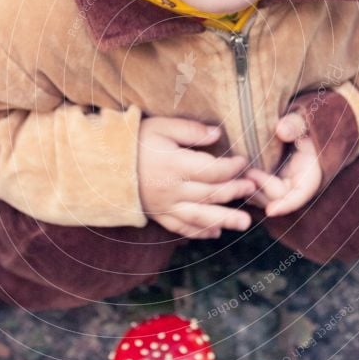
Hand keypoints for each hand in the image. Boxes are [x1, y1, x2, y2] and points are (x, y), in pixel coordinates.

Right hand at [138, 116, 255, 238]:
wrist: (104, 163)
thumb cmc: (135, 140)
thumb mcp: (161, 126)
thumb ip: (190, 130)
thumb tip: (218, 134)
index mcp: (174, 165)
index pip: (211, 170)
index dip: (231, 167)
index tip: (244, 161)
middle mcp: (171, 189)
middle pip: (209, 194)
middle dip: (234, 192)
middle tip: (253, 189)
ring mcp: (164, 205)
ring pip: (199, 216)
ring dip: (224, 219)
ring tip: (244, 223)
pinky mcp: (158, 215)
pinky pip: (181, 227)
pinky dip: (199, 232)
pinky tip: (215, 233)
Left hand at [246, 112, 322, 215]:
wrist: (292, 127)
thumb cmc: (300, 124)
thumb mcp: (301, 121)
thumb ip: (294, 124)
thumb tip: (281, 130)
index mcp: (309, 175)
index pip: (300, 196)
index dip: (286, 205)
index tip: (271, 211)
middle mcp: (293, 185)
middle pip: (276, 199)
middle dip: (262, 189)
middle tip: (248, 172)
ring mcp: (278, 186)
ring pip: (262, 198)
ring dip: (250, 189)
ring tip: (239, 172)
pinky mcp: (265, 183)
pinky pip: (253, 191)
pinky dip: (244, 186)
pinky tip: (233, 175)